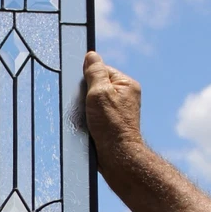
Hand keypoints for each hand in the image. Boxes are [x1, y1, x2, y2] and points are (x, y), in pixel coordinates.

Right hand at [83, 51, 142, 172]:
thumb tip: (91, 55)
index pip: (101, 69)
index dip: (88, 78)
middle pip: (95, 85)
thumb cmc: (111, 126)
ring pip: (92, 100)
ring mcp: (118, 109)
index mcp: (126, 84)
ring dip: (85, 107)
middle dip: (86, 93)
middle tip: (86, 106)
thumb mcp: (99, 92)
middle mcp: (125, 95)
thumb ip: (95, 72)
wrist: (116, 156)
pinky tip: (88, 125)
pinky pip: (94, 113)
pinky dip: (88, 118)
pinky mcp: (110, 122)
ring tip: (88, 118)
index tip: (84, 90)